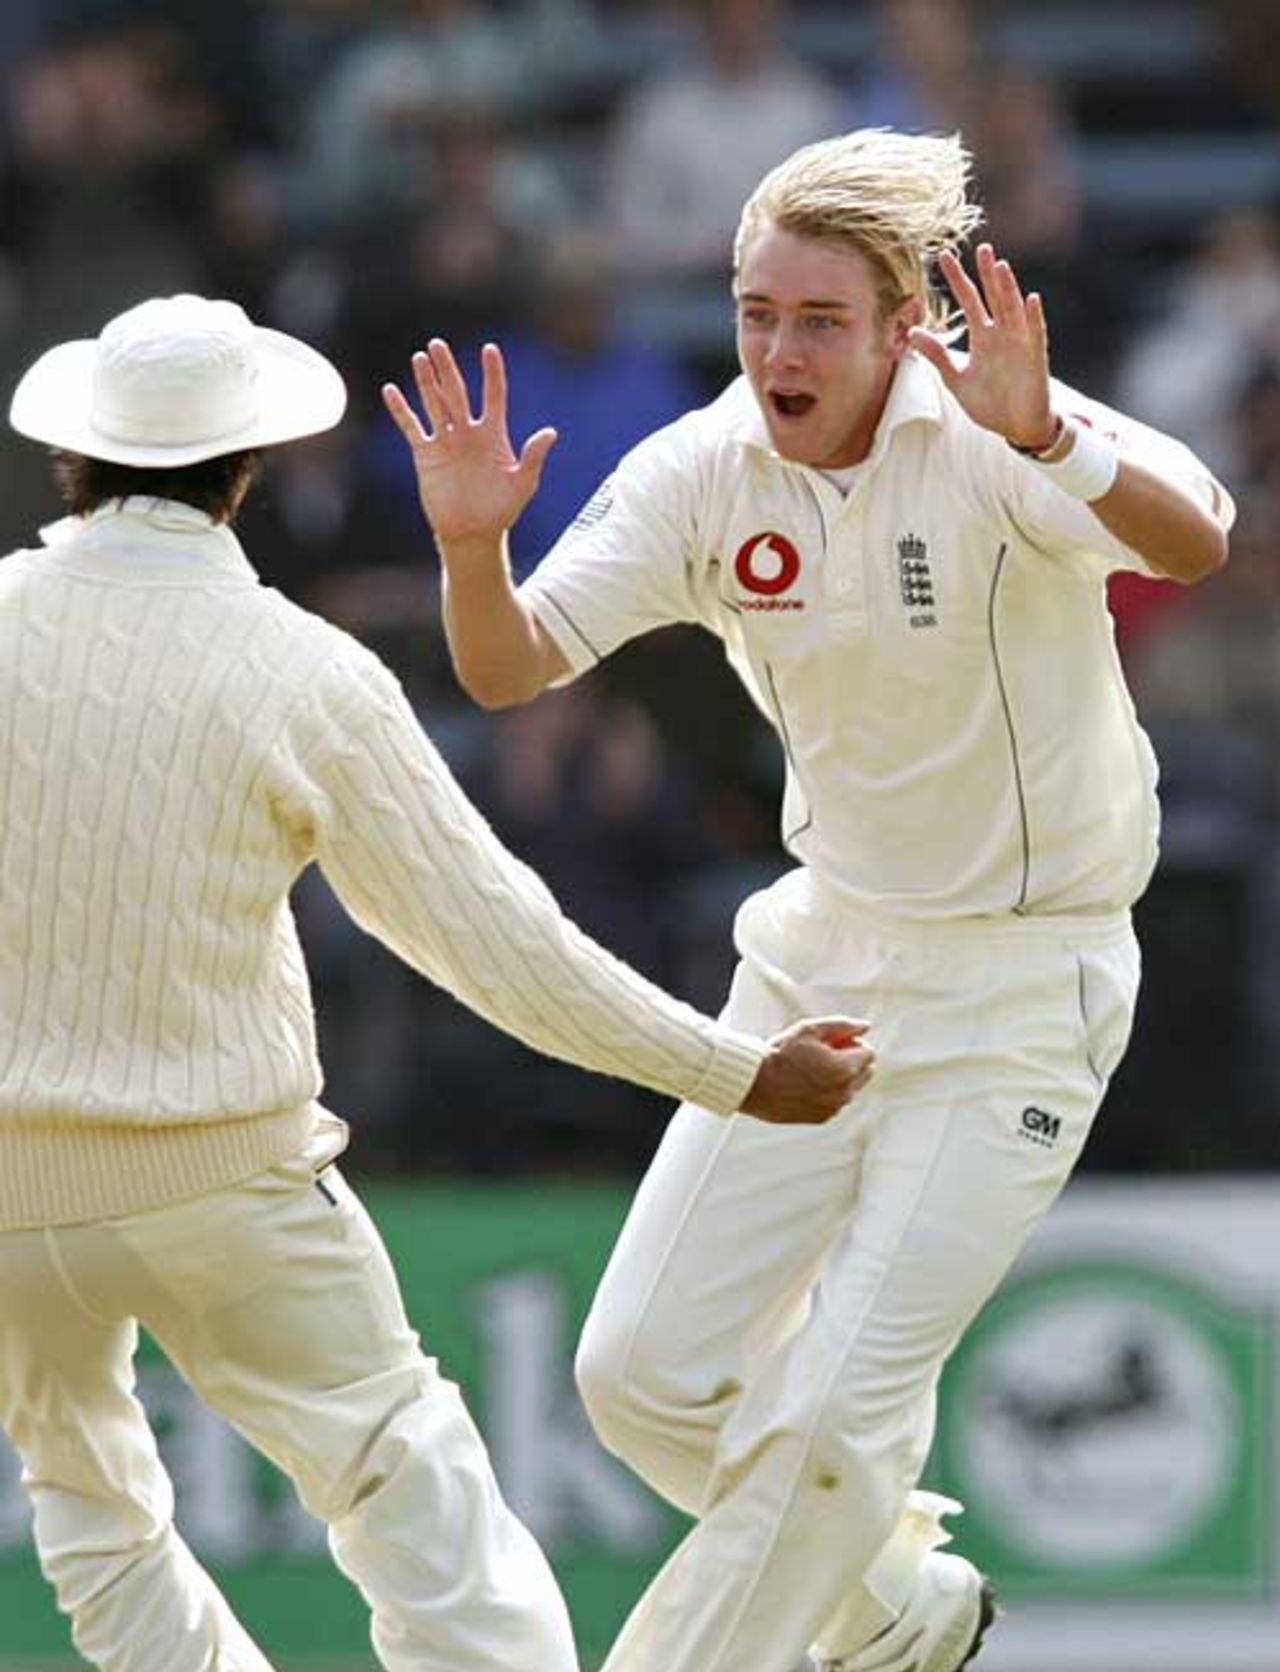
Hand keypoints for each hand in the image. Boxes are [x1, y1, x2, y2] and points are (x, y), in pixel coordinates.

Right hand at [381, 339, 557, 554]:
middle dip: (448, 369)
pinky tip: (391, 390)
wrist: (473, 533)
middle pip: (457, 393)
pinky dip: (402, 410)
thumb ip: (533, 456)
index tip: (490, 349)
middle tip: (438, 344)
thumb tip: (551, 432)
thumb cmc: (502, 509)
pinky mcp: (426, 455)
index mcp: (494, 434)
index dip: (492, 373)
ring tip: (420, 358)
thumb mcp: (523, 483)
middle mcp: (468, 432)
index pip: (494, 395)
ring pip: (434, 404)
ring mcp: (446, 441)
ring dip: (427, 382)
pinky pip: (412, 427)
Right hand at [740, 1017, 874, 1125]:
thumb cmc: (780, 1054)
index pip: (868, 1052)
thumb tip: (866, 1026)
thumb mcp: (809, 1030)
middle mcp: (844, 1092)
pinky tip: (806, 1084)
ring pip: (851, 1088)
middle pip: (865, 1072)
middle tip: (824, 1054)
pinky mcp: (822, 1118)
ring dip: (840, 1077)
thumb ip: (842, 1025)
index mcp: (845, 1069)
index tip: (831, 1042)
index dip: (850, 1042)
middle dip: (851, 1060)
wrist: (755, 1084)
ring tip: (811, 1069)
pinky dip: (828, 1093)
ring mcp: (834, 1107)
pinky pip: (836, 1102)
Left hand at [908, 244, 1056, 452]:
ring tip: (1000, 266)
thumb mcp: (956, 380)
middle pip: (994, 297)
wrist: (1015, 428)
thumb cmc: (990, 403)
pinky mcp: (1034, 360)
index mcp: (983, 337)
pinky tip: (1031, 299)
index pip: (969, 300)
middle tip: (982, 247)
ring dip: (1008, 289)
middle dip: (987, 274)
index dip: (958, 279)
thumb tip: (913, 332)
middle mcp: (1002, 335)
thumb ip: (937, 355)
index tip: (944, 256)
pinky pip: (1036, 335)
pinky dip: (1033, 318)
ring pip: (1013, 310)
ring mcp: (1020, 344)